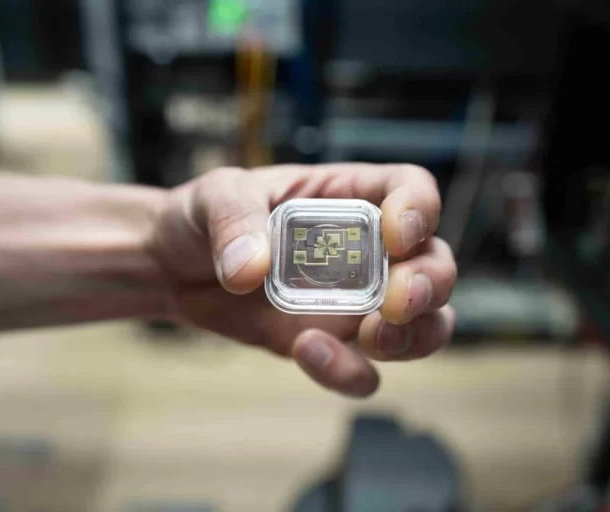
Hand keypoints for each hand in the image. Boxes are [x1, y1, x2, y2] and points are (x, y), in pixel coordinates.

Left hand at [150, 164, 456, 396]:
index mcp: (349, 198)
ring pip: (422, 325)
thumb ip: (234, 221)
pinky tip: (307, 350)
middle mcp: (366, 250)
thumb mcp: (215, 197)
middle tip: (396, 302)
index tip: (396, 236)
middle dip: (429, 285)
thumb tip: (251, 271)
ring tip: (371, 337)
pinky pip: (364, 371)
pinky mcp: (331, 345)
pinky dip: (348, 372)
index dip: (420, 210)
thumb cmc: (204, 217)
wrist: (174, 267)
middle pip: (434, 263)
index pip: (411, 191)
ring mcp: (354, 302)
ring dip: (413, 337)